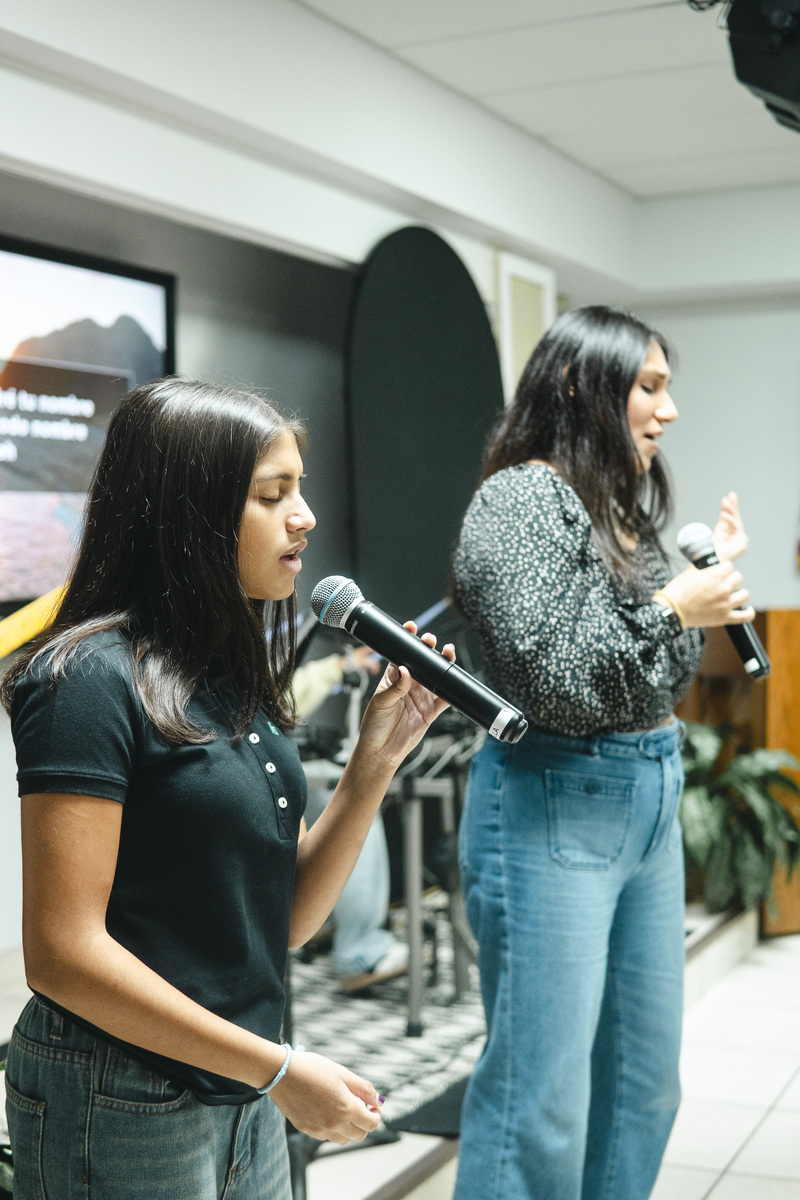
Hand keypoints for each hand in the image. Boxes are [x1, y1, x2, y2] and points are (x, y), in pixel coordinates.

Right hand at [268, 1050, 381, 1144]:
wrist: (281, 1072)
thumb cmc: (313, 1068)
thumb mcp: (342, 1073)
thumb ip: (364, 1089)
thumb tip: (379, 1101)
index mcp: (346, 1109)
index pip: (371, 1124)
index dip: (375, 1115)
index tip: (370, 1104)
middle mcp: (333, 1124)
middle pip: (359, 1135)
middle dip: (364, 1122)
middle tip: (359, 1105)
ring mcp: (318, 1130)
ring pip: (343, 1139)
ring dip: (348, 1128)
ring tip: (342, 1107)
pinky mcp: (306, 1130)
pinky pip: (326, 1136)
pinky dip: (332, 1128)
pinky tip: (326, 1109)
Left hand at [355, 624, 454, 768]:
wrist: (381, 751)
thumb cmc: (374, 725)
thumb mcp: (380, 703)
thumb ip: (394, 688)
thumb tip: (405, 671)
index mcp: (393, 677)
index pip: (401, 654)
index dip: (407, 640)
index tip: (411, 627)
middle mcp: (409, 684)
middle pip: (422, 662)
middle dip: (428, 648)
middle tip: (430, 641)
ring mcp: (421, 696)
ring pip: (436, 676)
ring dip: (443, 664)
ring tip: (448, 653)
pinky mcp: (431, 711)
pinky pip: (446, 698)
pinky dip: (452, 690)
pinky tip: (455, 680)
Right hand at [659, 561, 754, 628]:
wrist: (671, 611)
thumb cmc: (677, 592)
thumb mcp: (689, 572)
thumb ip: (702, 567)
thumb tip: (707, 564)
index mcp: (715, 575)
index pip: (729, 566)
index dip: (723, 568)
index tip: (720, 571)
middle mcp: (723, 588)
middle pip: (738, 577)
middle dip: (731, 578)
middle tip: (722, 583)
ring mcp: (726, 604)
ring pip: (745, 594)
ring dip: (739, 593)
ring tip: (733, 594)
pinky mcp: (725, 618)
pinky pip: (745, 616)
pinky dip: (749, 612)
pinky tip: (747, 609)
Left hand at [713, 491, 748, 561]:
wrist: (709, 559)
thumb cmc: (712, 548)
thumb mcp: (718, 528)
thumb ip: (723, 518)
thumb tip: (726, 501)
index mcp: (731, 536)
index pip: (730, 520)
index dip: (728, 509)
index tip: (726, 499)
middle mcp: (737, 539)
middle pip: (735, 520)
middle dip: (733, 507)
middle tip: (731, 495)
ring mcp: (741, 542)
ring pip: (737, 522)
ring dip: (731, 510)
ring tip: (726, 500)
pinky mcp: (742, 544)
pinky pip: (737, 528)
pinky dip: (730, 520)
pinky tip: (724, 513)